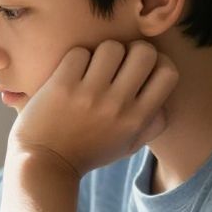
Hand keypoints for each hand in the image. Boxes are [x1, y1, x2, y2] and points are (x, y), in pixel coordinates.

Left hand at [10, 39, 176, 177]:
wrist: (43, 164)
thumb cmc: (87, 152)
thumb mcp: (127, 147)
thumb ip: (151, 126)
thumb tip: (165, 102)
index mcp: (136, 119)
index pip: (168, 73)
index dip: (157, 63)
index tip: (140, 69)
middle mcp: (117, 105)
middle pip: (144, 52)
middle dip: (131, 51)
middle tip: (116, 63)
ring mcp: (90, 94)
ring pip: (111, 47)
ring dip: (101, 53)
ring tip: (91, 68)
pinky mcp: (62, 86)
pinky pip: (79, 53)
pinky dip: (75, 59)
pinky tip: (71, 73)